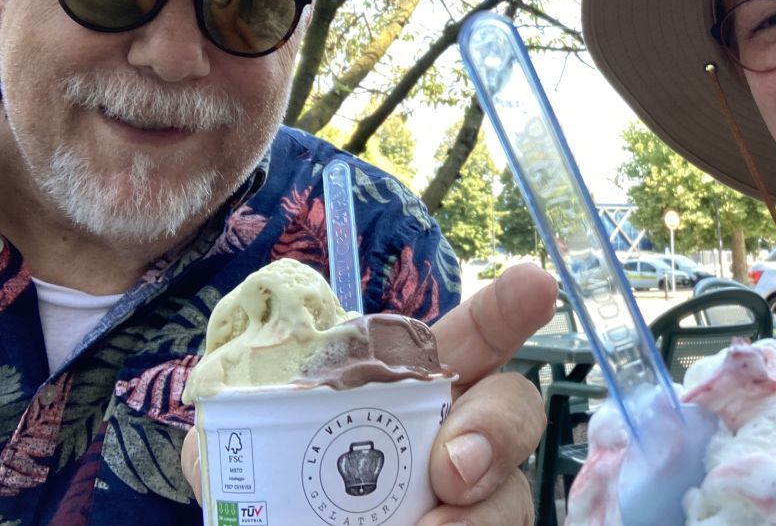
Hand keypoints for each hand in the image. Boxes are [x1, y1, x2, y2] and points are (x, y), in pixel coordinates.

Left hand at [180, 263, 557, 522]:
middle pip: (513, 407)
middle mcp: (457, 437)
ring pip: (515, 494)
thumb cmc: (274, 505)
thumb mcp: (243, 454)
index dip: (506, 310)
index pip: (471, 338)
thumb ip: (243, 419)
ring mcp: (477, 502)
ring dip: (480, 517)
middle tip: (451, 470)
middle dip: (498, 425)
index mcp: (408, 390)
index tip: (535, 284)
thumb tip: (228, 418)